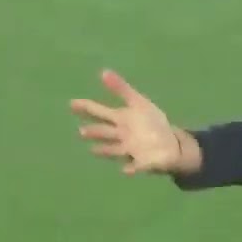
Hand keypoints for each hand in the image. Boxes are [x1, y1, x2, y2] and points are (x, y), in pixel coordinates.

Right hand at [70, 69, 189, 174]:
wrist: (169, 143)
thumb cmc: (150, 123)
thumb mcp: (139, 103)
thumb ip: (122, 89)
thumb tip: (104, 71)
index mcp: (121, 119)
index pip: (101, 112)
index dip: (87, 107)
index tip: (72, 103)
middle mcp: (121, 135)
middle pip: (105, 132)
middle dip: (95, 131)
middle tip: (82, 130)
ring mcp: (130, 150)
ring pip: (115, 150)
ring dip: (105, 150)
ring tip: (93, 150)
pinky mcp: (141, 163)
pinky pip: (135, 166)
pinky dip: (130, 168)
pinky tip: (126, 170)